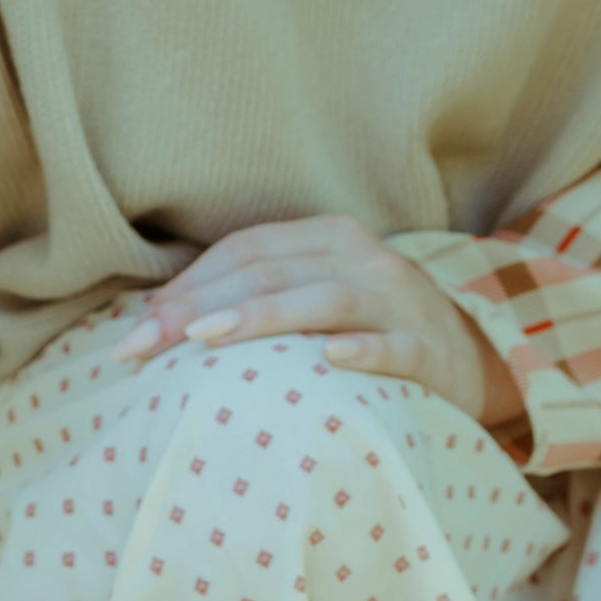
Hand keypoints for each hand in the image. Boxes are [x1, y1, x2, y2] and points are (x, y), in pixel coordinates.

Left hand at [111, 213, 524, 429]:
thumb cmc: (364, 332)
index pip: (245, 251)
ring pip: (325, 300)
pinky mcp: (427, 348)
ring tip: (204, 339)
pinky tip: (329, 358)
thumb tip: (153, 318)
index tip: (132, 334)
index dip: (186, 287)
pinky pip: (393, 346)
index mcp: (327, 240)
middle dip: (197, 308)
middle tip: (140, 346)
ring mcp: (398, 301)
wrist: (468, 359)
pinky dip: (363, 350)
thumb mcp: (310, 301)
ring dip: (263, 317)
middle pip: (270, 273)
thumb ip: (247, 298)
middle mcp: (363, 259)